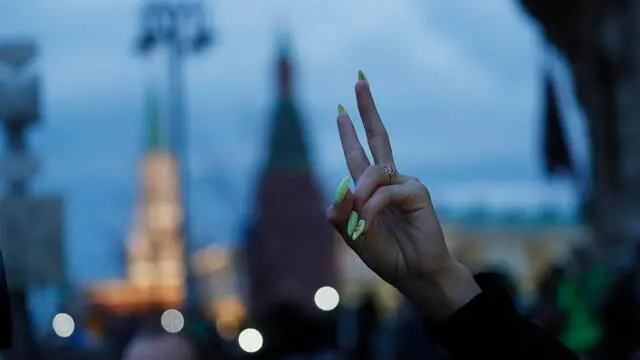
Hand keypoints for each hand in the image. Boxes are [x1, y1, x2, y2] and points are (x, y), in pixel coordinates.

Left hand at [327, 72, 479, 320]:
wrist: (414, 273)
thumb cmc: (385, 254)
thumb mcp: (352, 235)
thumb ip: (340, 213)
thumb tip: (340, 185)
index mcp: (370, 188)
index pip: (359, 153)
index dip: (350, 132)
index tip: (341, 110)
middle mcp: (388, 179)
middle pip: (377, 137)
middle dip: (367, 109)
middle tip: (359, 80)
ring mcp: (403, 182)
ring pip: (371, 174)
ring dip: (361, 198)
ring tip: (361, 225)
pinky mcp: (416, 190)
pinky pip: (383, 191)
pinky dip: (372, 208)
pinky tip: (370, 224)